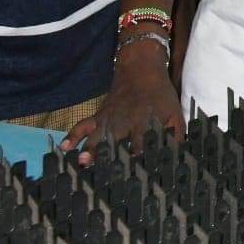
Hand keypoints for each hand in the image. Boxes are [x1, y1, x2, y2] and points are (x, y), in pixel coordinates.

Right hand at [59, 37, 183, 163]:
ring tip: (82, 162)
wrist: (141, 70)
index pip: (141, 144)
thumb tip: (180, 155)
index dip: (138, 158)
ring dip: (90, 149)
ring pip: (96, 136)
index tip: (134, 172)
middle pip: (115, 143)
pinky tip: (63, 148)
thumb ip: (177, 134)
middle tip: (103, 174)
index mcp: (143, 124)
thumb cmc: (160, 95)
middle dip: (109, 158)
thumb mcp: (174, 113)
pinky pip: (82, 126)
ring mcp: (108, 120)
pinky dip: (72, 136)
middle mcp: (123, 124)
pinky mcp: (98, 116)